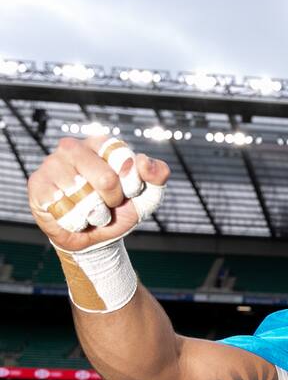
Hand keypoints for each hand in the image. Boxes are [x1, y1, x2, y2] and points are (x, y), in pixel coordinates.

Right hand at [27, 135, 169, 251]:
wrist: (96, 236)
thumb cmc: (119, 209)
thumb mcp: (147, 195)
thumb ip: (157, 175)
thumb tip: (143, 161)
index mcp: (101, 143)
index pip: (124, 158)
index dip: (130, 183)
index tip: (127, 189)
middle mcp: (73, 147)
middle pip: (106, 179)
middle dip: (112, 200)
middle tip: (107, 202)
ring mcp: (52, 164)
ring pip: (84, 197)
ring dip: (93, 213)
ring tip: (89, 209)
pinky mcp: (37, 184)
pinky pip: (63, 208)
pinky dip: (74, 220)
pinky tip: (71, 214)